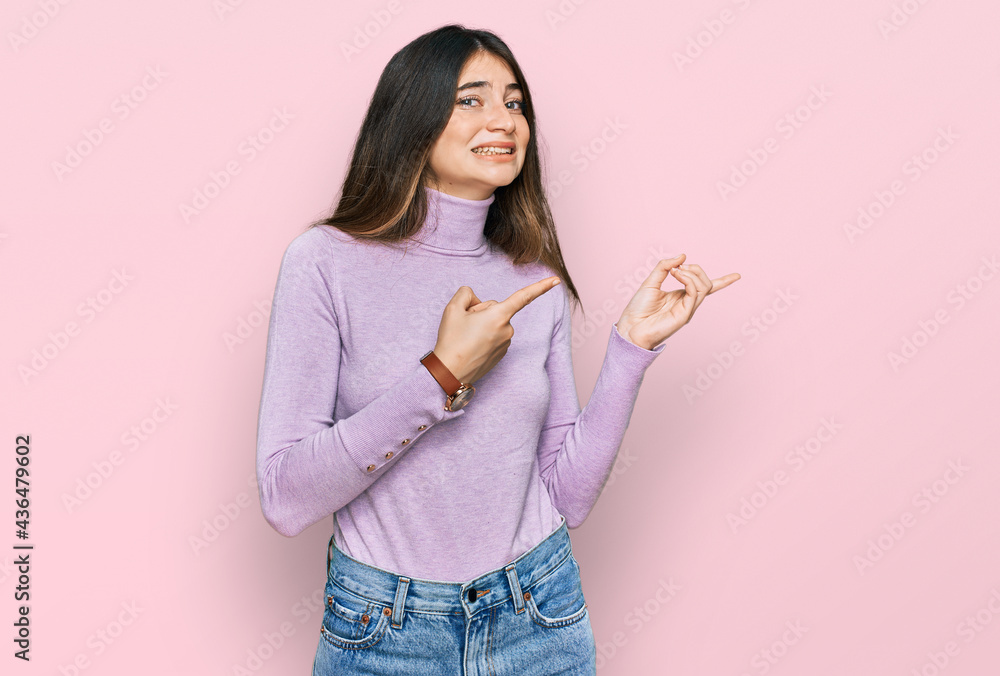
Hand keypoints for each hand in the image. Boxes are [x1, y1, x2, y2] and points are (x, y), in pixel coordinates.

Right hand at [432, 275, 561, 383]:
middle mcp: (507, 329)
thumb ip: (466, 294)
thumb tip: (477, 301)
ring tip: (467, 337)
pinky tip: (472, 345)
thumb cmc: (451, 341)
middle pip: (496, 308)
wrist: (449, 373)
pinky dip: (485, 336)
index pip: (523, 296)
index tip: (556, 280)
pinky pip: (495, 336)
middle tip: (464, 325)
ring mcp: (506, 343)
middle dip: (481, 311)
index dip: (541, 286)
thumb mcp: (453, 309)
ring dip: (483, 325)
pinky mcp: (502, 354)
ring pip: (495, 323)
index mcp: (499, 316)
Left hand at [616, 254, 739, 349]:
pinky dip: (688, 280)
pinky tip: (676, 274)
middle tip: (678, 266)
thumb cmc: (638, 308)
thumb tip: (682, 255)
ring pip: (703, 286)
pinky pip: (694, 293)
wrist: (630, 327)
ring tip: (675, 270)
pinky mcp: (684, 315)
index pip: (705, 287)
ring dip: (691, 273)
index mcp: (681, 296)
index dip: (724, 282)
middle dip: (696, 269)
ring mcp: (687, 309)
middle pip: (705, 282)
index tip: (738, 276)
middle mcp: (687, 303)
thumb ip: (664, 267)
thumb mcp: (651, 281)